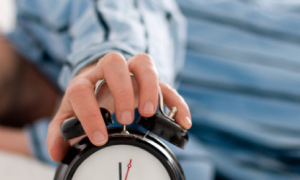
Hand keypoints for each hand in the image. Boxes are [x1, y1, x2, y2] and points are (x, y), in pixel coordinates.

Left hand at [47, 53, 191, 161]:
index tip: (100, 138)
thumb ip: (61, 132)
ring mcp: (130, 73)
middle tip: (126, 118)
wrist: (99, 86)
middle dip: (122, 90)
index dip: (90, 114)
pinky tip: (182, 121)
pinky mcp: (149, 81)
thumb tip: (57, 152)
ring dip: (150, 87)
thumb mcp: (70, 116)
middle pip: (114, 62)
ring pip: (143, 63)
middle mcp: (107, 72)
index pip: (83, 90)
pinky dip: (176, 102)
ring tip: (150, 113)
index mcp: (84, 81)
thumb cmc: (85, 102)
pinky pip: (166, 84)